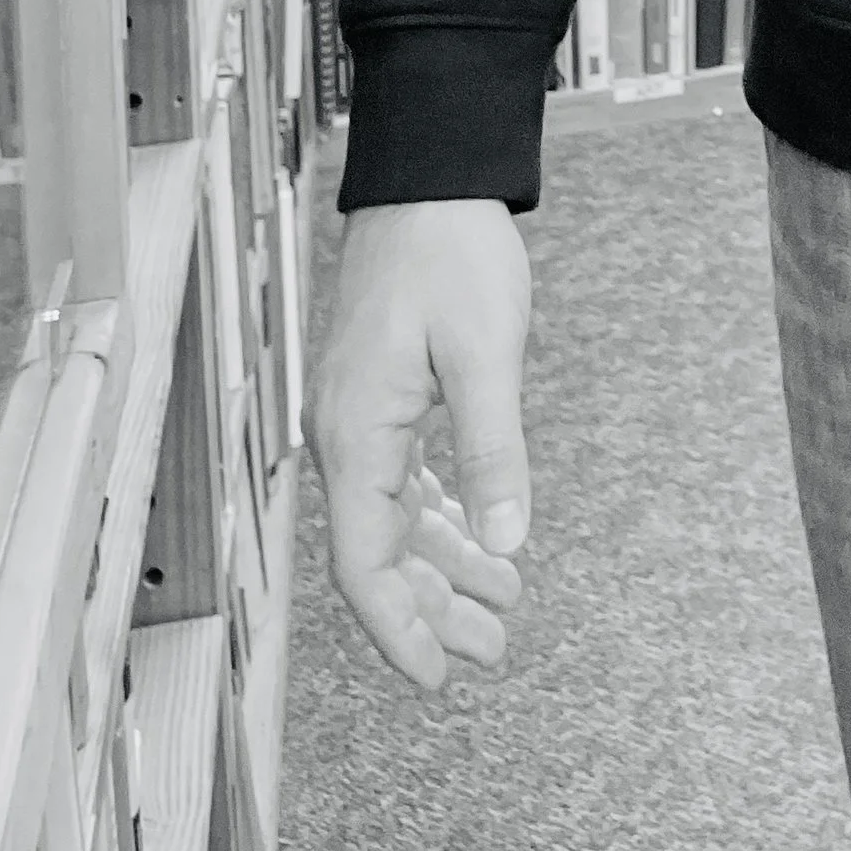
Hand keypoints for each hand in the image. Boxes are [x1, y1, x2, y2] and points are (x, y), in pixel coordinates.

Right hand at [309, 197, 533, 689]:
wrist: (428, 175)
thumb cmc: (450, 249)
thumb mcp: (487, 351)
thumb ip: (494, 449)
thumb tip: (505, 542)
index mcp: (358, 434)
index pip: (365, 563)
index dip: (401, 629)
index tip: (441, 675)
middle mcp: (345, 433)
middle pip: (380, 553)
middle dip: (434, 609)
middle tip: (494, 649)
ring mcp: (360, 413)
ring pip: (394, 519)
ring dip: (444, 566)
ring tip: (501, 605)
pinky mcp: (381, 393)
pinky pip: (402, 479)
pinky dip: (440, 516)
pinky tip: (477, 536)